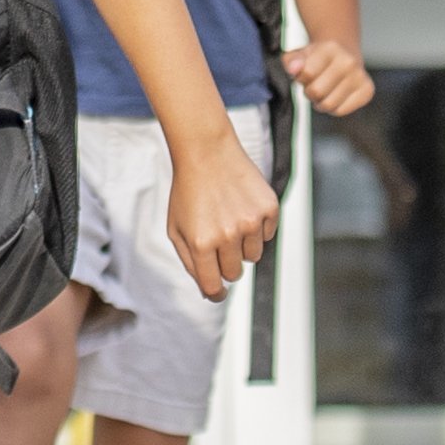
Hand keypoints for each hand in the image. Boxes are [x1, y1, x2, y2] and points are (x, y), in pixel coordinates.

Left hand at [166, 126, 281, 303]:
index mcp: (201, 243)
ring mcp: (250, 222)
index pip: (214, 286)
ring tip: (229, 217)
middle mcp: (227, 235)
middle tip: (218, 238)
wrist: (206, 151)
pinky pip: (267, 234)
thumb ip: (190, 263)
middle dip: (226, 263)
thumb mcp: (176, 228)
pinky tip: (242, 206)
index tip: (218, 292)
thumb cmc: (188, 192)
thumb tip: (211, 292)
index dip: (216, 293)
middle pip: (235, 273)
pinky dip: (257, 226)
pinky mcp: (269, 208)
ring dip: (242, 243)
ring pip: (254, 255)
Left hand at [284, 39, 374, 115]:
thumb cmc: (318, 58)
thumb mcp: (300, 54)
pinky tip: (335, 96)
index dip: (300, 78)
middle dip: (310, 92)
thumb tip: (293, 69)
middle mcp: (348, 61)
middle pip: (317, 92)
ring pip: (329, 105)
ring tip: (324, 91)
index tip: (305, 74)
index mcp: (330, 48)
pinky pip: (341, 111)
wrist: (344, 54)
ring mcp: (360, 76)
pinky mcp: (367, 91)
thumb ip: (291, 61)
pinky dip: (333, 108)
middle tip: (313, 85)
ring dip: (320, 102)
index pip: (306, 74)